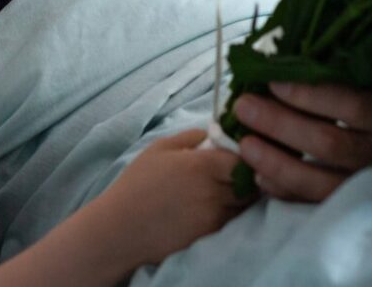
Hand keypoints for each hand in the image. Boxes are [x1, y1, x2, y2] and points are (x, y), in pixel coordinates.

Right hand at [97, 129, 250, 267]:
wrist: (121, 228)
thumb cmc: (137, 184)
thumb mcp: (159, 149)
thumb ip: (191, 137)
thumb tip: (214, 135)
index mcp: (202, 165)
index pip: (244, 159)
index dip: (243, 157)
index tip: (236, 156)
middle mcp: (214, 191)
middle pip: (249, 183)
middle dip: (246, 178)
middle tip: (232, 175)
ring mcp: (214, 216)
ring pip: (243, 204)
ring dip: (239, 197)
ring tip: (220, 192)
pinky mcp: (211, 236)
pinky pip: (231, 221)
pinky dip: (228, 213)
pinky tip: (210, 209)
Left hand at [232, 82, 371, 201]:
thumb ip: (337, 79)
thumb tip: (280, 65)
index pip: (354, 107)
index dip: (311, 95)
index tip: (273, 83)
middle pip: (330, 144)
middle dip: (281, 124)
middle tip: (244, 106)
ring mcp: (370, 188)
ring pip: (320, 182)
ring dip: (277, 163)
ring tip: (245, 144)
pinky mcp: (352, 209)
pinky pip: (314, 205)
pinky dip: (285, 191)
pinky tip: (259, 177)